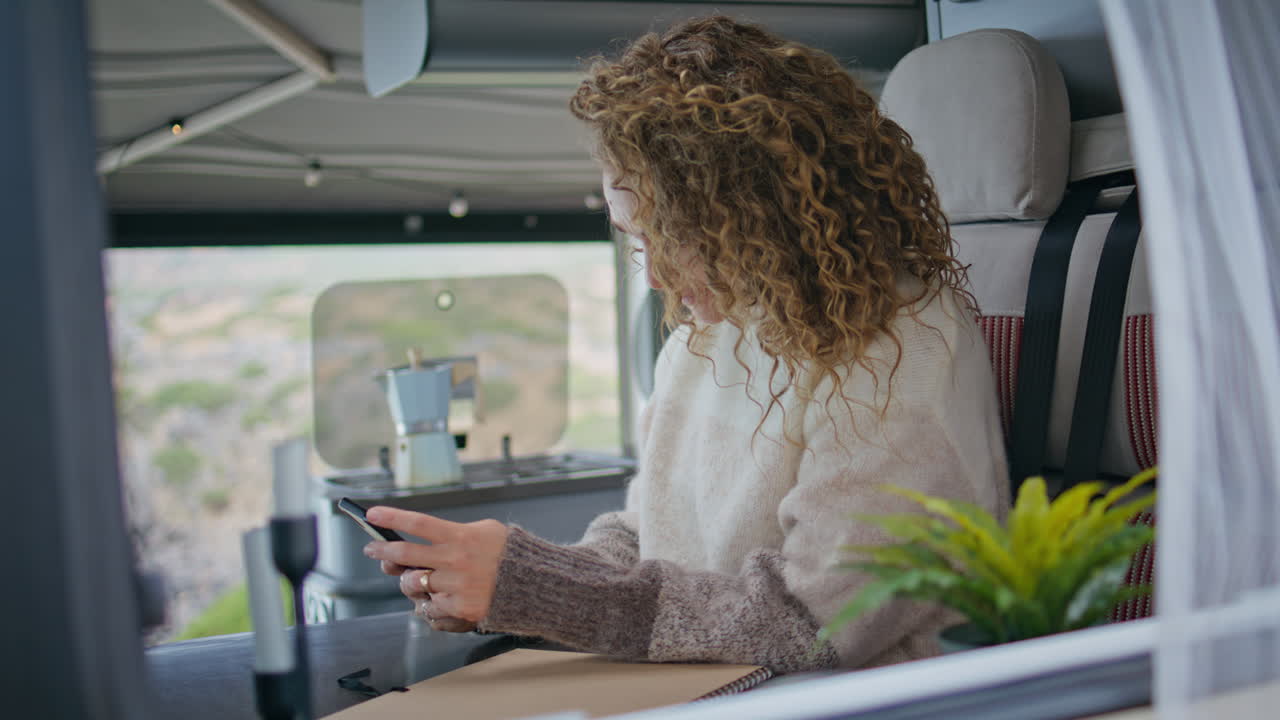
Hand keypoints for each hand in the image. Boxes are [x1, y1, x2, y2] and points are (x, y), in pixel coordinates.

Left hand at [363, 507, 508, 628]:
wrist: (534, 585)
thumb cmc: (509, 554)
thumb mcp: (485, 530)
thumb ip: (454, 532)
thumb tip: (422, 538)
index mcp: (460, 536)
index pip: (418, 523)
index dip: (391, 518)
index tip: (372, 514)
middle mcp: (454, 560)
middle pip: (404, 553)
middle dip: (381, 550)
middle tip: (372, 549)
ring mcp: (455, 586)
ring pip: (412, 584)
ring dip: (410, 582)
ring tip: (417, 579)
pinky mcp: (459, 608)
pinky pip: (429, 608)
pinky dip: (430, 603)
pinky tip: (439, 598)